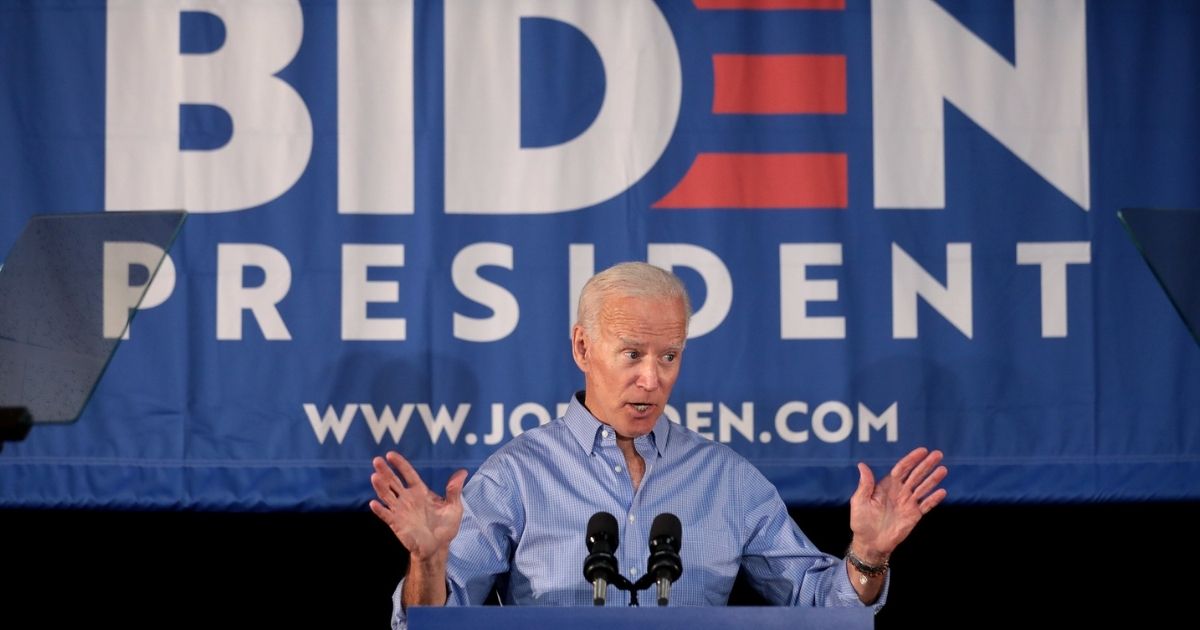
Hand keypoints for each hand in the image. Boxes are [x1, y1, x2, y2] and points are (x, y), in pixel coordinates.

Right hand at [369, 451, 467, 560]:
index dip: (400, 464)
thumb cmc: (445, 526)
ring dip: (380, 487)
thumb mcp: (453, 507)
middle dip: (385, 471)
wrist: (438, 547)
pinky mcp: (397, 524)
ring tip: (375, 476)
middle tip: (377, 460)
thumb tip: (463, 472)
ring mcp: (401, 511)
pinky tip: (374, 503)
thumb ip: (454, 490)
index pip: (408, 474)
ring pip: (387, 496)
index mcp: (420, 492)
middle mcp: (408, 499)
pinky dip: (380, 510)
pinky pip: (386, 515)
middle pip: (393, 482)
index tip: (390, 455)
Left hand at [848, 447, 947, 562]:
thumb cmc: (861, 521)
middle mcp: (900, 492)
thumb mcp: (860, 501)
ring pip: (923, 488)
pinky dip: (934, 499)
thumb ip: (865, 484)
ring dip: (933, 479)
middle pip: (916, 475)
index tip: (922, 451)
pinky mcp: (914, 515)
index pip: (902, 469)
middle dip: (926, 465)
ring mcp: (908, 503)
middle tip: (938, 454)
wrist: (870, 543)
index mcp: (887, 486)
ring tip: (943, 469)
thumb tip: (862, 465)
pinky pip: (926, 505)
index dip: (912, 459)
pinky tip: (942, 492)